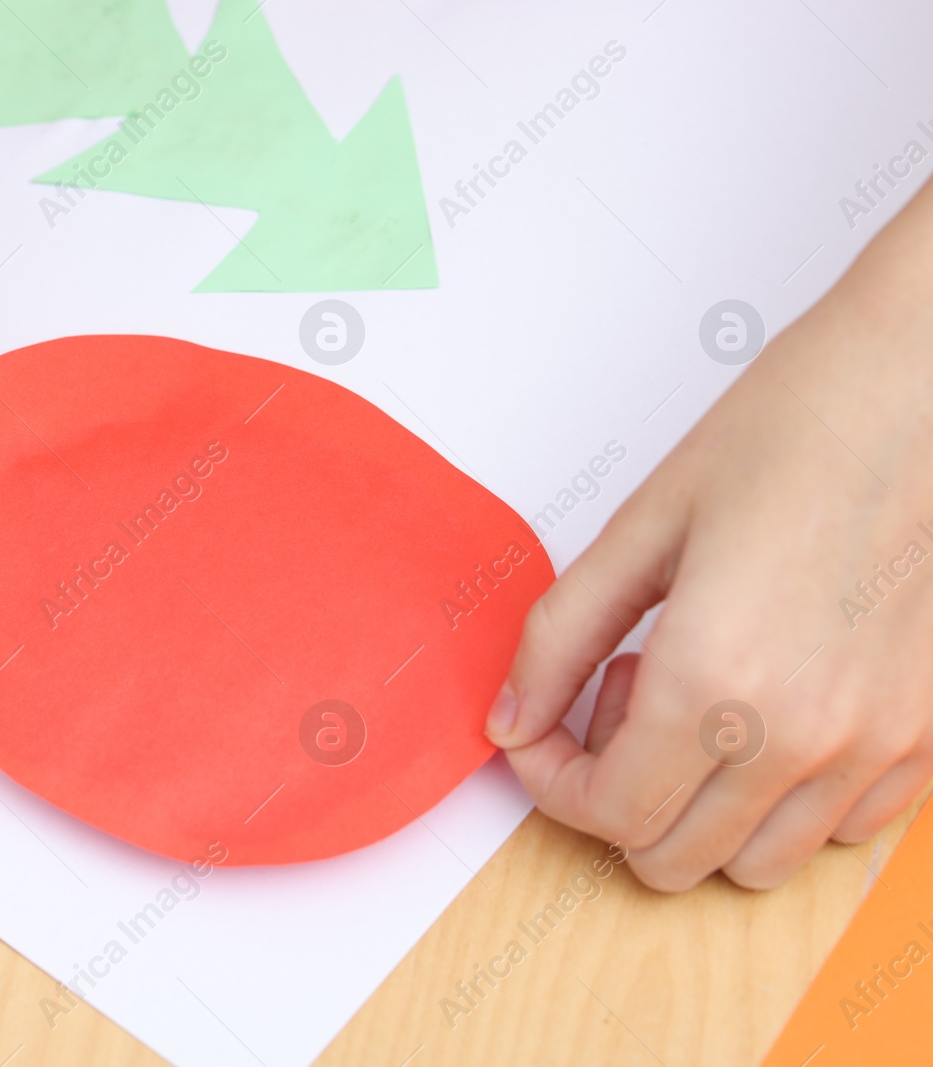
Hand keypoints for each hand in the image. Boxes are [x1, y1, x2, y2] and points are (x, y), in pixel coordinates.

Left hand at [489, 183, 932, 890]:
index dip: (552, 784)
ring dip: (701, 805)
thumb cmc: (792, 430)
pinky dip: (784, 800)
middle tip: (619, 693)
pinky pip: (840, 830)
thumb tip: (508, 719)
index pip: (608, 814)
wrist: (925, 381)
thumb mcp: (644, 527)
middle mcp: (802, 736)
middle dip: (616, 796)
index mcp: (715, 681)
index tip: (542, 731)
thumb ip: (558, 637)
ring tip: (698, 696)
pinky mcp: (929, 733)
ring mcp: (878, 744)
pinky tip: (771, 705)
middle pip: (672, 859)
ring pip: (757, 863)